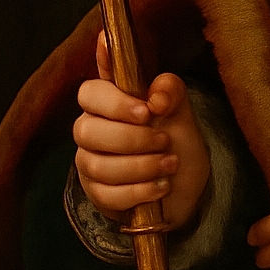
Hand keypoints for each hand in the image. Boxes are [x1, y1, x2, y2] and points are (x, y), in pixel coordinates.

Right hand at [73, 31, 209, 229]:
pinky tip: (161, 185)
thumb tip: (155, 96)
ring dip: (141, 165)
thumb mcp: (181, 112)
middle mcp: (93, 127)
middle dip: (130, 136)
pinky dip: (139, 190)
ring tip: (170, 163)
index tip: (131, 84)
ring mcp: (90, 160)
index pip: (94, 86)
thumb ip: (171, 93)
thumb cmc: (175, 139)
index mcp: (112, 100)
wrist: (181, 184)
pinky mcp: (95, 192)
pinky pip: (106, 193)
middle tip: (164, 138)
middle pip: (87, 127)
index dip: (102, 75)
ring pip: (97, 163)